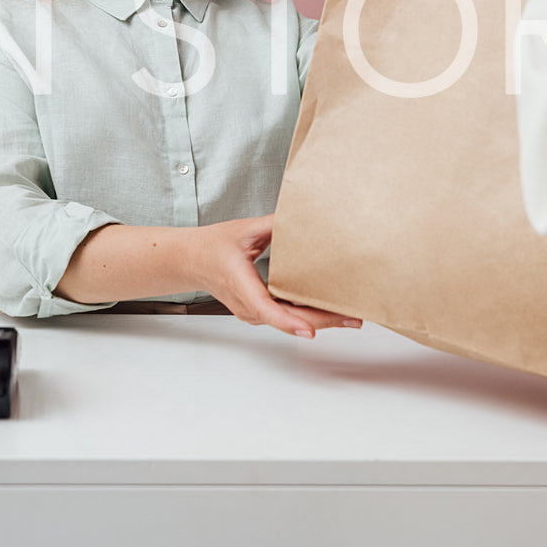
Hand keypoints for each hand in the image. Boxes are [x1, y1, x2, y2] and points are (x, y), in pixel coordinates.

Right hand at [189, 215, 360, 337]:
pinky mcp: (258, 312)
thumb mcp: (244, 229)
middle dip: (322, 321)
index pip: (264, 308)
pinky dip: (308, 316)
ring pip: (288, 321)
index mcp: (239, 282)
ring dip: (319, 320)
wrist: (192, 260)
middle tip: (354, 318)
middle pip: (286, 319)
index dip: (287, 321)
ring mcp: (252, 311)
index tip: (310, 330)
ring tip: (350, 316)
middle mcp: (246, 304)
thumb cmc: (214, 246)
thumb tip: (303, 217)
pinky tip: (330, 312)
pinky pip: (285, 317)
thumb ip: (273, 224)